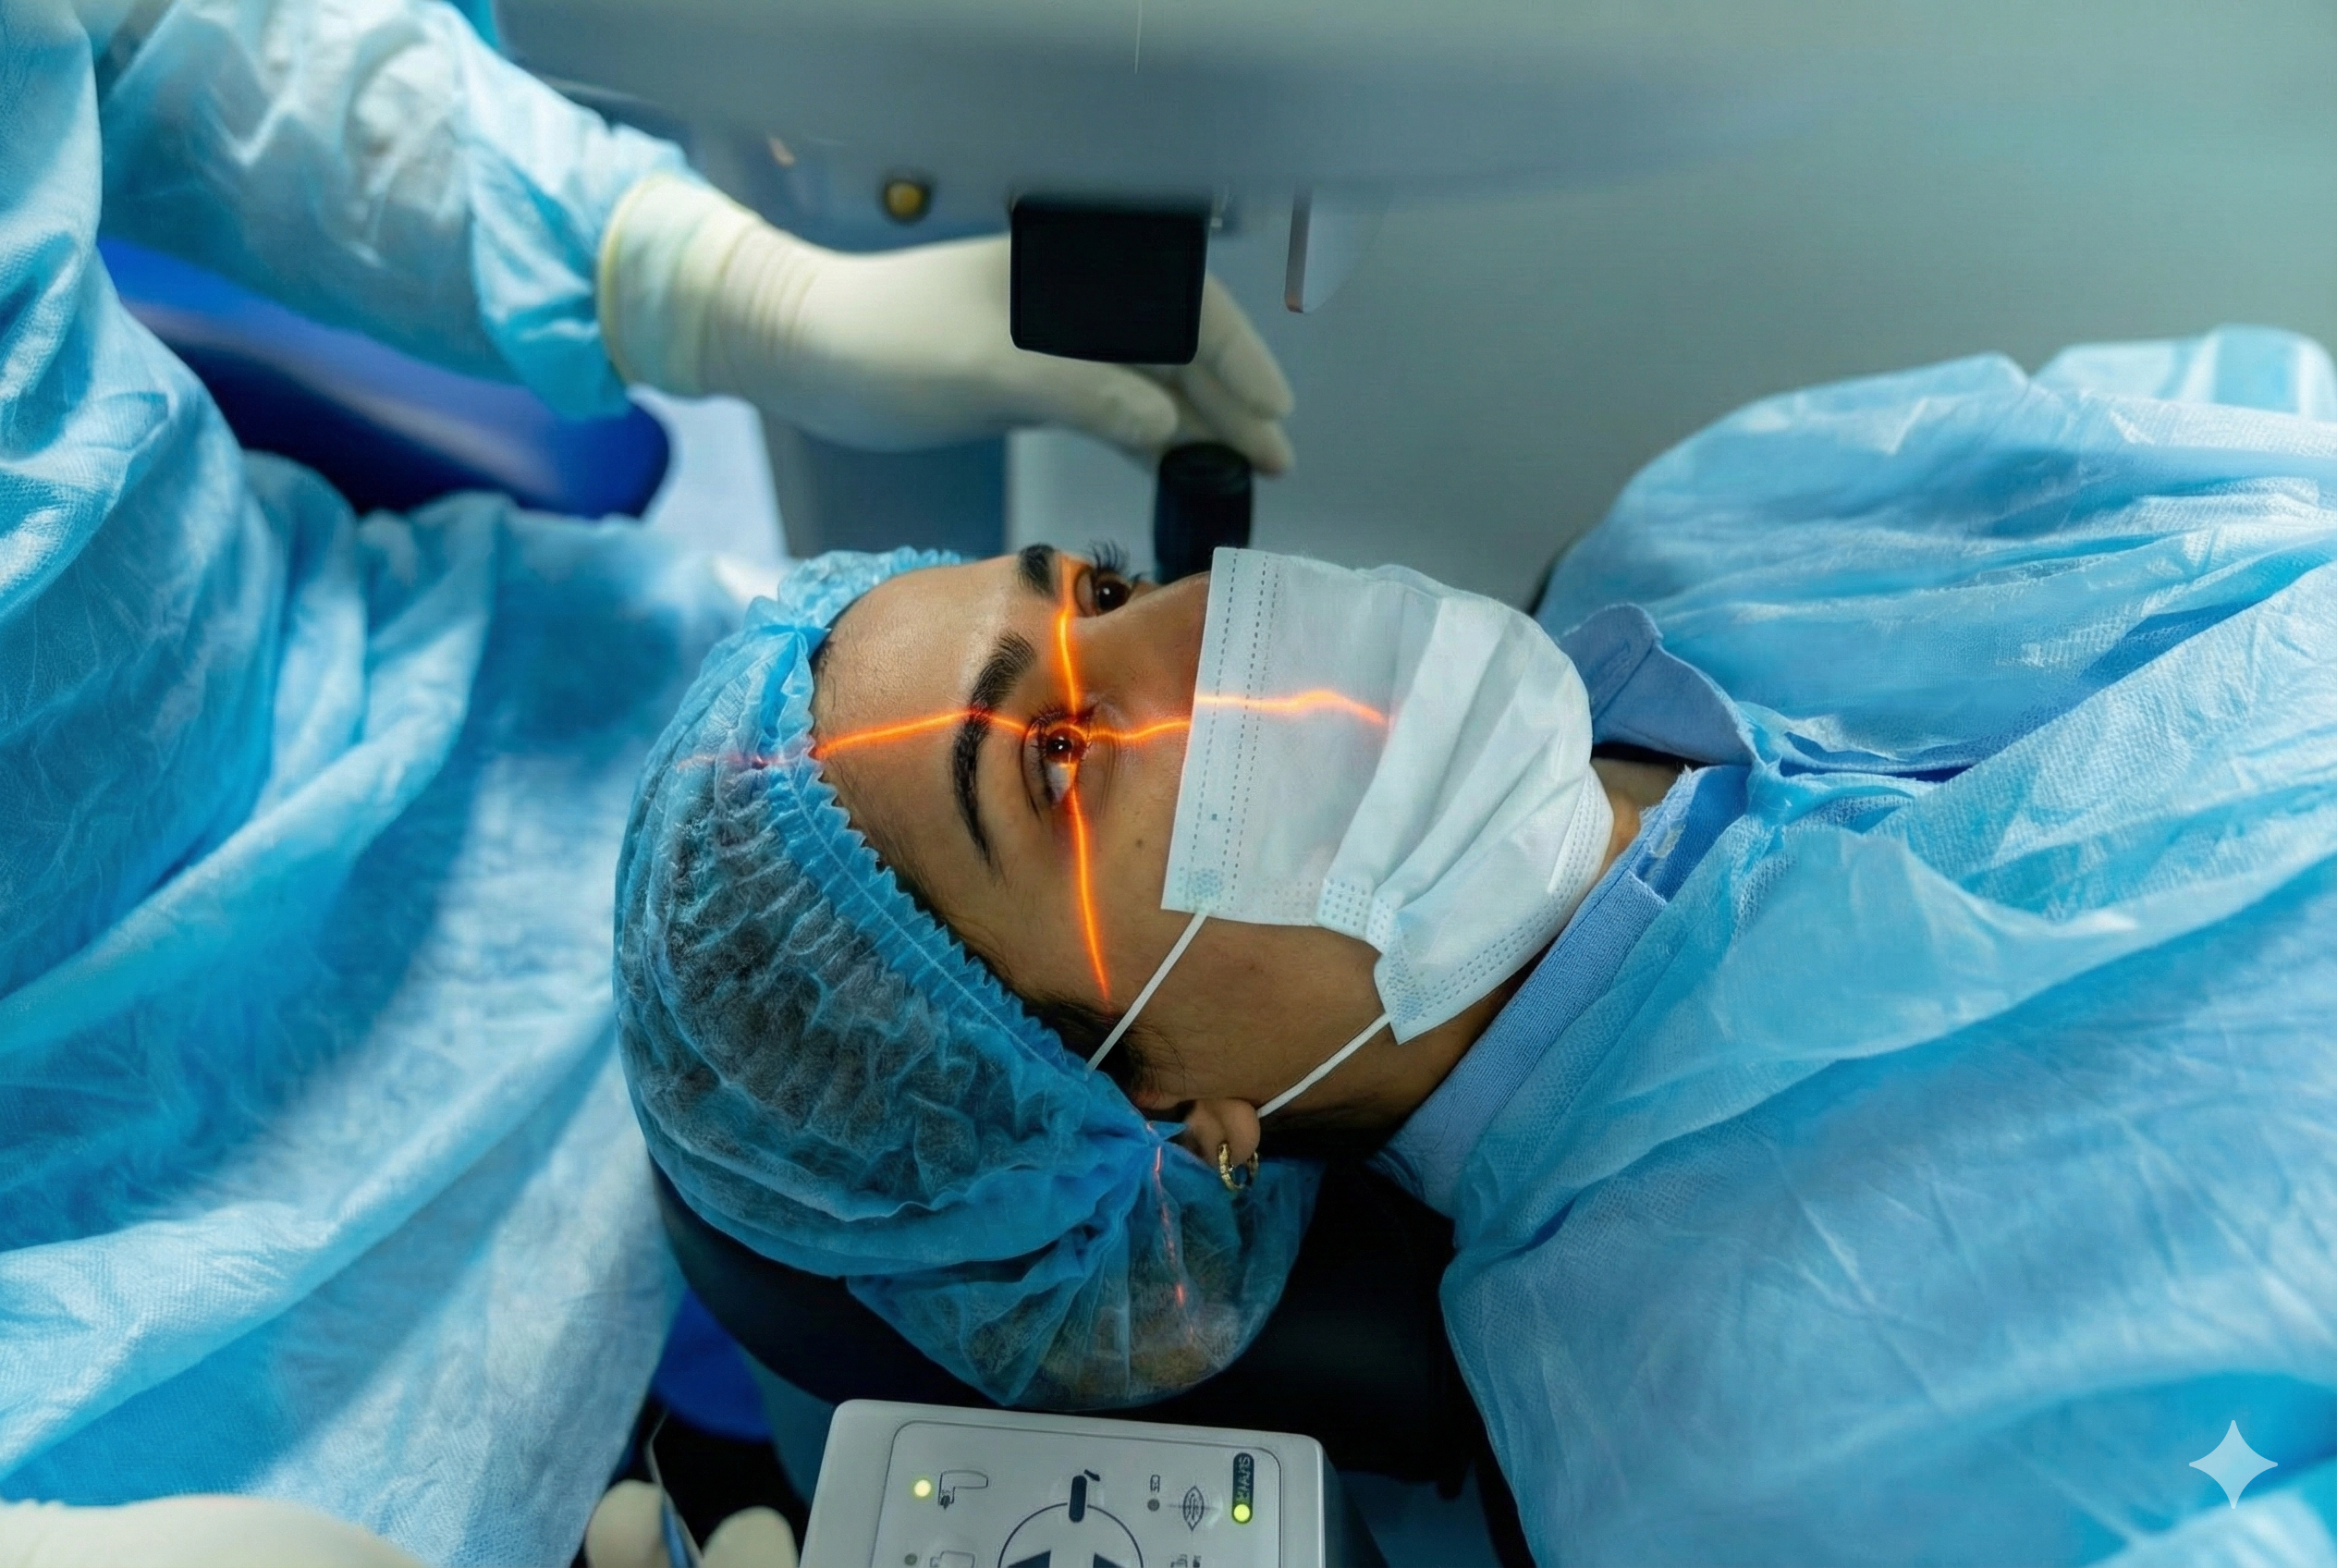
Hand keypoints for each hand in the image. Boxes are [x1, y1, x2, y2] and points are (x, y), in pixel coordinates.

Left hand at [600, 175, 1293, 470]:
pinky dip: (1151, 434)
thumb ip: (1086, 392)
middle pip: (1178, 344)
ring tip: (1248, 474)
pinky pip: (1113, 403)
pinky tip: (1183, 468)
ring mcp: (1056, 338)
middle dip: (1232, 400)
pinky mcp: (1034, 378)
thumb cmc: (886, 345)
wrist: (801, 353)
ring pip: (1151, 379)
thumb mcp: (989, 369)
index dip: (1237, 360)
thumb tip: (1169, 426)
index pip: (1182, 306)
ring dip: (1200, 424)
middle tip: (1278, 461)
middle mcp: (1075, 296)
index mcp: (1071, 268)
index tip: (1272, 415)